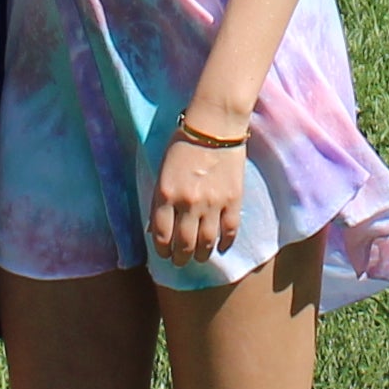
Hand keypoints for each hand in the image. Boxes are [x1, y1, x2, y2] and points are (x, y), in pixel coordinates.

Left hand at [149, 120, 247, 264]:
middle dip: (180, 258)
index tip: (164, 253)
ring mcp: (212, 203)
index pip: (161, 235)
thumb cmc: (183, 145)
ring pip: (206, 242)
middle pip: (183, 244)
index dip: (162, 250)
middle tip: (180, 262)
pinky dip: (225, 244)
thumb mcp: (162, 171)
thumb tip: (155, 228)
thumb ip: (159, 200)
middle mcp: (188, 203)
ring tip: (198, 257)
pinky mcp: (233, 200)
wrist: (215, 127)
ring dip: (201, 255)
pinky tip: (221, 248)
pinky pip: (229, 231)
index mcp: (166, 194)